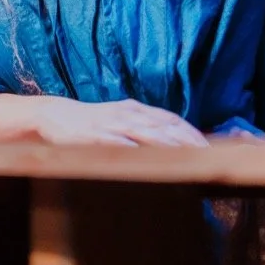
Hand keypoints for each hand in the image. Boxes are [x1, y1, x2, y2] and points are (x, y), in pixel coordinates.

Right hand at [36, 98, 207, 145]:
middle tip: (205, 155)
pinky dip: (127, 146)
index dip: (190, 132)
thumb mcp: (121, 121)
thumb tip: (173, 143)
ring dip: (163, 142)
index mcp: (136, 109)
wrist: (55, 115)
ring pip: (141, 132)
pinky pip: (112, 140)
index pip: (170, 119)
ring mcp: (110, 123)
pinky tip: (140, 155)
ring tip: (181, 154)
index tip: (209, 147)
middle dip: (184, 140)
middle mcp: (126, 113)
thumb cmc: (93, 123)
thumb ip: (145, 130)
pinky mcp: (92, 134)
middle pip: (161, 125)